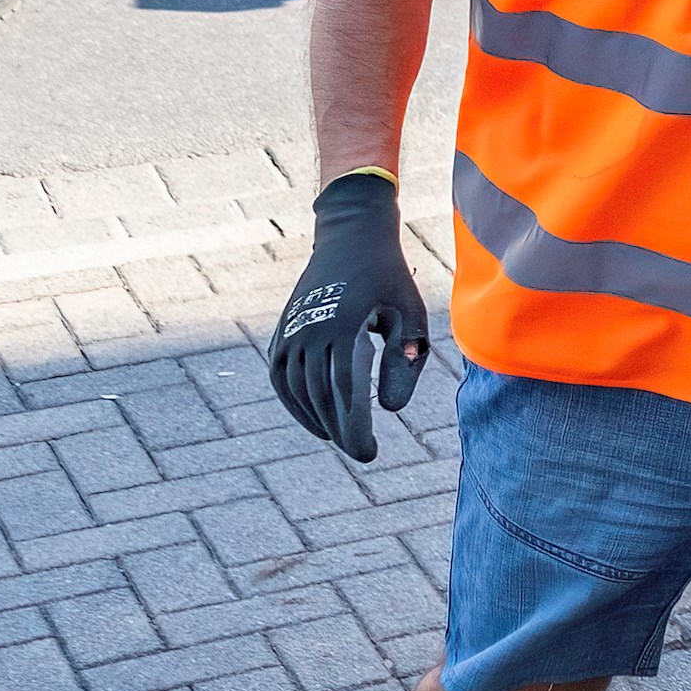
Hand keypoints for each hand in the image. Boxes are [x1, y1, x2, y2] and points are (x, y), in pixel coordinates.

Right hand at [268, 170, 430, 460]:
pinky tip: (317, 421)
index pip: (346, 390)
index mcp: (345, 325)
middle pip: (320, 396)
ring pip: (296, 390)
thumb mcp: (409, 311)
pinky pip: (281, 376)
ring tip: (342, 438)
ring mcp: (291, 330)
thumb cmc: (388, 277)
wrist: (351, 237)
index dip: (355, 426)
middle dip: (341, 430)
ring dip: (316, 420)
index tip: (369, 452)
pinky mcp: (281, 331)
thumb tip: (390, 409)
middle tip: (363, 454)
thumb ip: (404, 359)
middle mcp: (310, 329)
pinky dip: (294, 403)